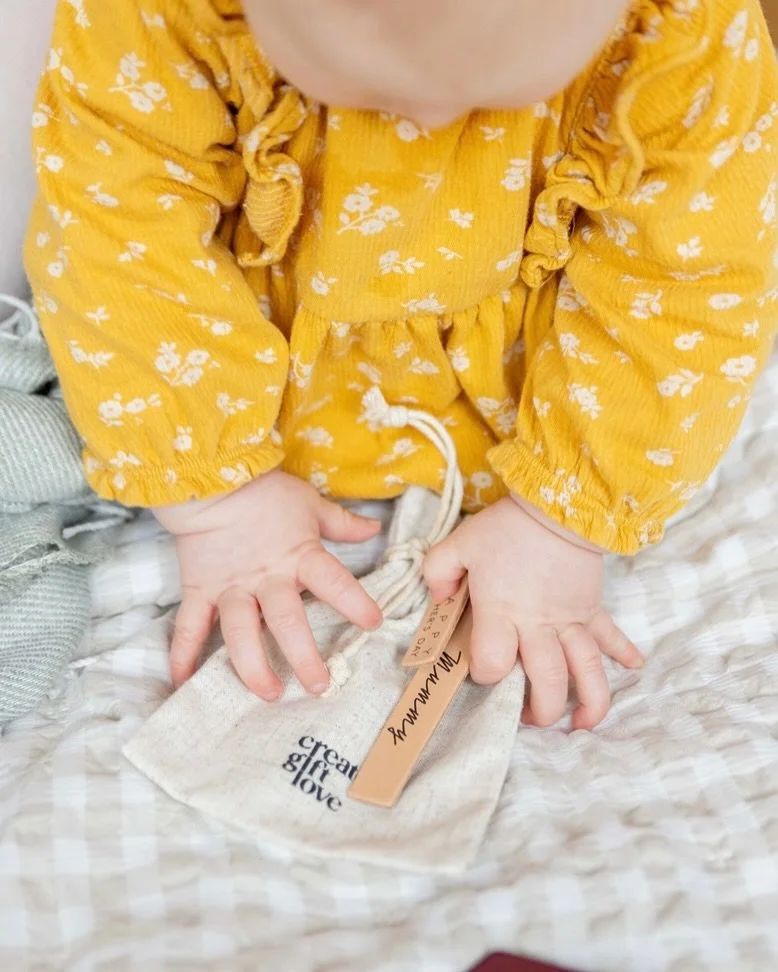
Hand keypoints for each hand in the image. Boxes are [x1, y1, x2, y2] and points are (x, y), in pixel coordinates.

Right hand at [154, 470, 382, 699]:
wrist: (210, 481)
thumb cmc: (265, 492)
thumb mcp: (310, 504)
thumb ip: (342, 523)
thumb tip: (374, 528)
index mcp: (299, 557)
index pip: (333, 581)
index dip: (354, 602)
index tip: (373, 623)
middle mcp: (266, 579)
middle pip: (286, 621)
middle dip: (303, 656)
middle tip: (318, 686)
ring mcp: (230, 588)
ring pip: (240, 633)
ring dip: (253, 667)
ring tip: (269, 692)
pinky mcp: (199, 590)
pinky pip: (189, 626)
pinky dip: (183, 654)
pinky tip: (183, 682)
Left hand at [423, 497, 642, 728]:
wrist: (558, 504)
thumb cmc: (506, 527)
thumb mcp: (458, 544)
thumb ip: (438, 572)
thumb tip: (440, 600)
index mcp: (502, 612)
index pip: (493, 662)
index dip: (484, 673)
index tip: (481, 668)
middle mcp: (539, 625)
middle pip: (546, 680)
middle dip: (540, 710)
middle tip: (532, 719)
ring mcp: (571, 619)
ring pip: (586, 670)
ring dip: (589, 701)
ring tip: (582, 725)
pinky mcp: (592, 606)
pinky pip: (610, 634)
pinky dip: (624, 652)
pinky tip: (633, 668)